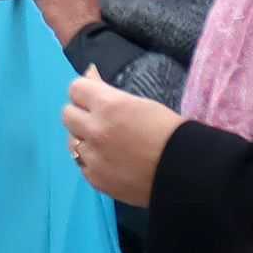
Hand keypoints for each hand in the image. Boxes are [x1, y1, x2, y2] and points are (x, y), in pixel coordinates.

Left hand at [61, 68, 180, 207]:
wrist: (185, 171)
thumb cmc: (171, 131)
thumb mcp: (142, 103)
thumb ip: (108, 92)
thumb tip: (89, 73)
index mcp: (109, 106)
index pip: (76, 89)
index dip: (86, 91)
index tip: (95, 96)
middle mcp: (95, 130)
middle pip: (67, 114)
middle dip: (81, 113)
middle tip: (99, 118)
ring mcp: (92, 157)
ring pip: (71, 141)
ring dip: (83, 137)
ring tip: (105, 141)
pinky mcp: (95, 179)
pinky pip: (81, 164)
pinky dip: (91, 160)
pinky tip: (108, 160)